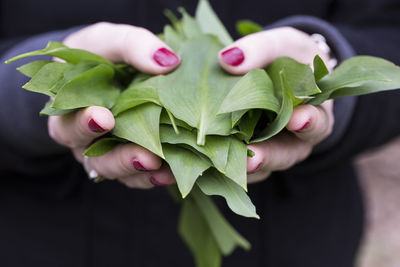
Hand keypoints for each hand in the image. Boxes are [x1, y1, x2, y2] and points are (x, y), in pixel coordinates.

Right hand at [48, 22, 179, 188]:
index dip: (83, 123)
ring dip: (138, 171)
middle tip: (142, 156)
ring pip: (116, 171)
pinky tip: (171, 172)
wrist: (109, 71)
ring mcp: (106, 150)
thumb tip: (167, 61)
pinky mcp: (128, 158)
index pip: (68, 121)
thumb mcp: (109, 41)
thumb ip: (130, 45)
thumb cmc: (101, 56)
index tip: (103, 117)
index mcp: (68, 107)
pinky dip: (153, 176)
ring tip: (160, 167)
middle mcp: (83, 136)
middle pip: (92, 156)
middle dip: (117, 158)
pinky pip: (136, 175)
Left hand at [218, 27, 333, 182]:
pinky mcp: (241, 154)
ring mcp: (266, 150)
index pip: (316, 122)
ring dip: (237, 166)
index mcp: (312, 113)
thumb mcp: (283, 45)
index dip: (309, 123)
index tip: (298, 119)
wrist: (276, 73)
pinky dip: (218, 163)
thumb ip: (263, 49)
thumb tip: (227, 58)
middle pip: (283, 154)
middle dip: (268, 156)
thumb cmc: (288, 59)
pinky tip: (200, 161)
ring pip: (255, 165)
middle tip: (253, 158)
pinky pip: (231, 163)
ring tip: (222, 165)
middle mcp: (291, 140)